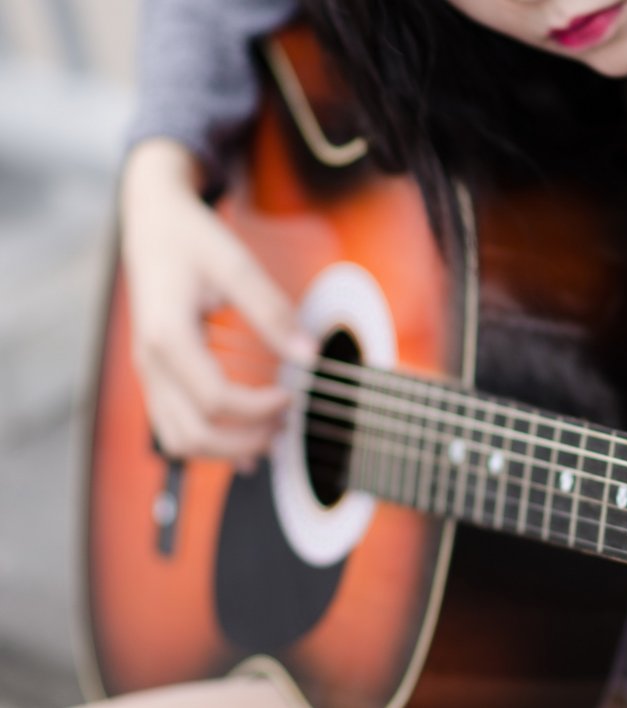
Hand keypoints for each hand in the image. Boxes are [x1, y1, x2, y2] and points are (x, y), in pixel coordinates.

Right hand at [120, 139, 316, 462]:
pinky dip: (210, 445)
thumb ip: (272, 311)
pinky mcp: (156, 377)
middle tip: (287, 423)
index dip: (260, 408)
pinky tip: (247, 446)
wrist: (153, 224)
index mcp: (166, 336)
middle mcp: (149, 363)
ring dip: (227, 449)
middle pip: (194, 433)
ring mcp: (148, 374)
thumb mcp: (237, 264)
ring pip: (179, 440)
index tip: (292, 394)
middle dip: (246, 439)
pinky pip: (175, 429)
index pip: (215, 399)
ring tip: (271, 434)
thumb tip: (309, 355)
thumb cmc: (192, 241)